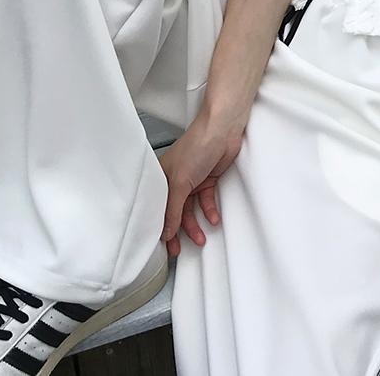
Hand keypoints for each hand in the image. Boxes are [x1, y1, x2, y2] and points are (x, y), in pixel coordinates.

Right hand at [157, 107, 249, 256]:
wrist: (223, 130)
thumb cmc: (197, 145)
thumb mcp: (180, 181)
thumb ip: (173, 209)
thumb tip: (166, 232)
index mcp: (160, 177)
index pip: (156, 207)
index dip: (158, 226)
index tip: (162, 245)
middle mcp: (174, 180)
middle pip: (174, 211)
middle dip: (177, 231)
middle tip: (179, 249)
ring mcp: (191, 180)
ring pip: (191, 209)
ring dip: (196, 225)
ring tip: (201, 239)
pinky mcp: (208, 179)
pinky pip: (206, 201)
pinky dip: (209, 211)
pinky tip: (213, 220)